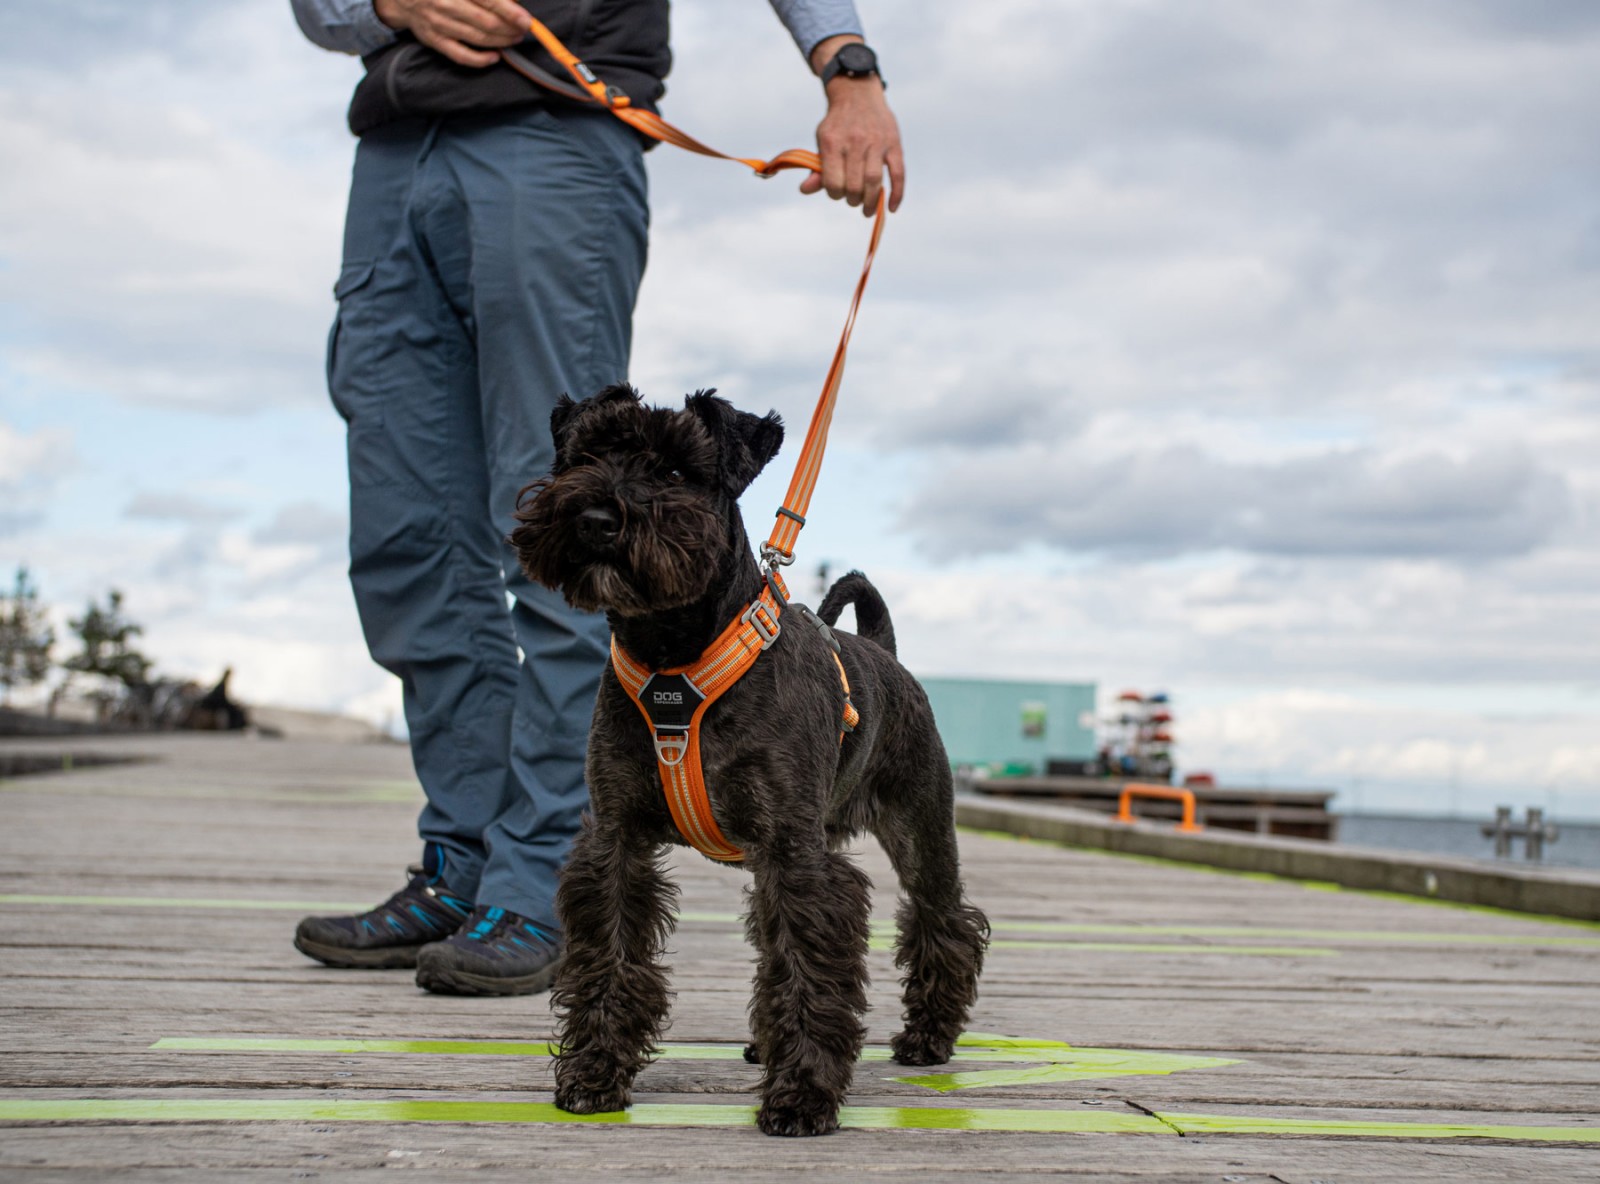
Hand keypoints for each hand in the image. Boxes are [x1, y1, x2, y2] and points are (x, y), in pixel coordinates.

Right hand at [373, 0, 529, 67]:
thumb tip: (510, 0)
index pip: (488, 0)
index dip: (510, 12)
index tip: (526, 20)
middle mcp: (446, 5)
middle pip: (486, 22)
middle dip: (509, 28)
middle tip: (524, 30)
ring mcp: (440, 25)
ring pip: (478, 38)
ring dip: (501, 42)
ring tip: (514, 39)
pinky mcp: (435, 41)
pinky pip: (461, 56)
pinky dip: (480, 60)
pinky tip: (495, 57)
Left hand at [800, 37, 904, 215]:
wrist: (858, 93)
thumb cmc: (838, 124)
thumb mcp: (822, 141)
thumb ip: (817, 167)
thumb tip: (805, 190)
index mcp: (832, 142)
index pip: (833, 182)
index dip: (834, 194)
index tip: (837, 193)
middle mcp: (855, 141)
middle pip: (855, 184)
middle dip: (852, 199)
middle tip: (853, 201)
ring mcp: (876, 142)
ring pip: (874, 181)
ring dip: (870, 201)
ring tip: (866, 209)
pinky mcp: (894, 143)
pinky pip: (898, 173)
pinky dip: (896, 194)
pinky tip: (890, 208)